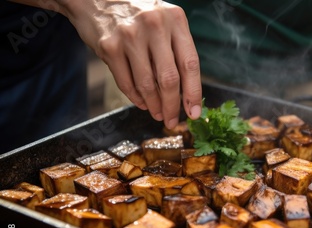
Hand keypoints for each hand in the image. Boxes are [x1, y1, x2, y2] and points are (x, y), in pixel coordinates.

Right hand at [63, 0, 201, 128]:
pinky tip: (142, 103)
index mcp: (175, 19)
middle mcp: (154, 25)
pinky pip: (126, 83)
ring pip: (147, 84)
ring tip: (157, 114)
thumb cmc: (138, 15)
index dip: (193, 93)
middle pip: (169, 79)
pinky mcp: (109, 46)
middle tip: (172, 120)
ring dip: (154, 105)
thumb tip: (186, 94)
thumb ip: (176, 50)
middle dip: (172, 106)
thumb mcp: (164, 22)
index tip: (194, 113)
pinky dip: (135, 98)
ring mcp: (130, 35)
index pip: (190, 64)